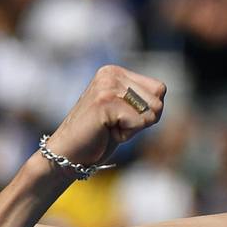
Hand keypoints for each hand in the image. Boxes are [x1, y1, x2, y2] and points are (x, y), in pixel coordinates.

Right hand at [44, 65, 166, 169]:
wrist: (66, 154)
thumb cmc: (96, 137)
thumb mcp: (123, 112)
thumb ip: (142, 100)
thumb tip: (160, 101)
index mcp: (115, 72)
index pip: (159, 89)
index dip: (146, 112)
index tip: (119, 119)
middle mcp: (111, 73)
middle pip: (157, 99)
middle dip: (140, 121)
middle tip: (112, 126)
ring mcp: (107, 86)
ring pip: (150, 111)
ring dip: (133, 128)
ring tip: (108, 129)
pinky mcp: (105, 102)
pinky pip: (138, 122)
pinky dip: (125, 135)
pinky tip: (104, 133)